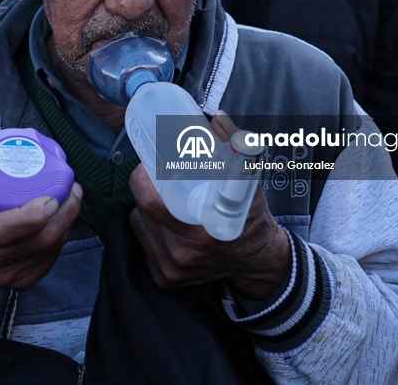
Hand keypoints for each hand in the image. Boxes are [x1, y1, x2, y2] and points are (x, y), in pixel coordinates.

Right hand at [0, 129, 83, 296]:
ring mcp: (5, 275)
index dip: (29, 218)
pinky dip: (61, 235)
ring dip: (67, 222)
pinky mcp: (21, 281)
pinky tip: (62, 217)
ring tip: (72, 196)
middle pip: (35, 242)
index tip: (51, 197)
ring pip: (48, 249)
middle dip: (63, 215)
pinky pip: (51, 257)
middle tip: (72, 187)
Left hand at [128, 113, 291, 299]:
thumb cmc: (250, 218)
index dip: (142, 180)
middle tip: (155, 177)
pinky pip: (144, 244)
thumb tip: (217, 118)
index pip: (149, 203)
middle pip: (141, 211)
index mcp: (202, 232)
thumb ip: (235, 147)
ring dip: (145, 211)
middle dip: (145, 190)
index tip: (147, 166)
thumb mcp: (247, 182)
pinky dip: (149, 231)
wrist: (258, 261)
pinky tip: (165, 224)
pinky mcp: (166, 280)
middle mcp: (183, 255)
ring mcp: (173, 270)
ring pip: (139, 226)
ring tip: (164, 200)